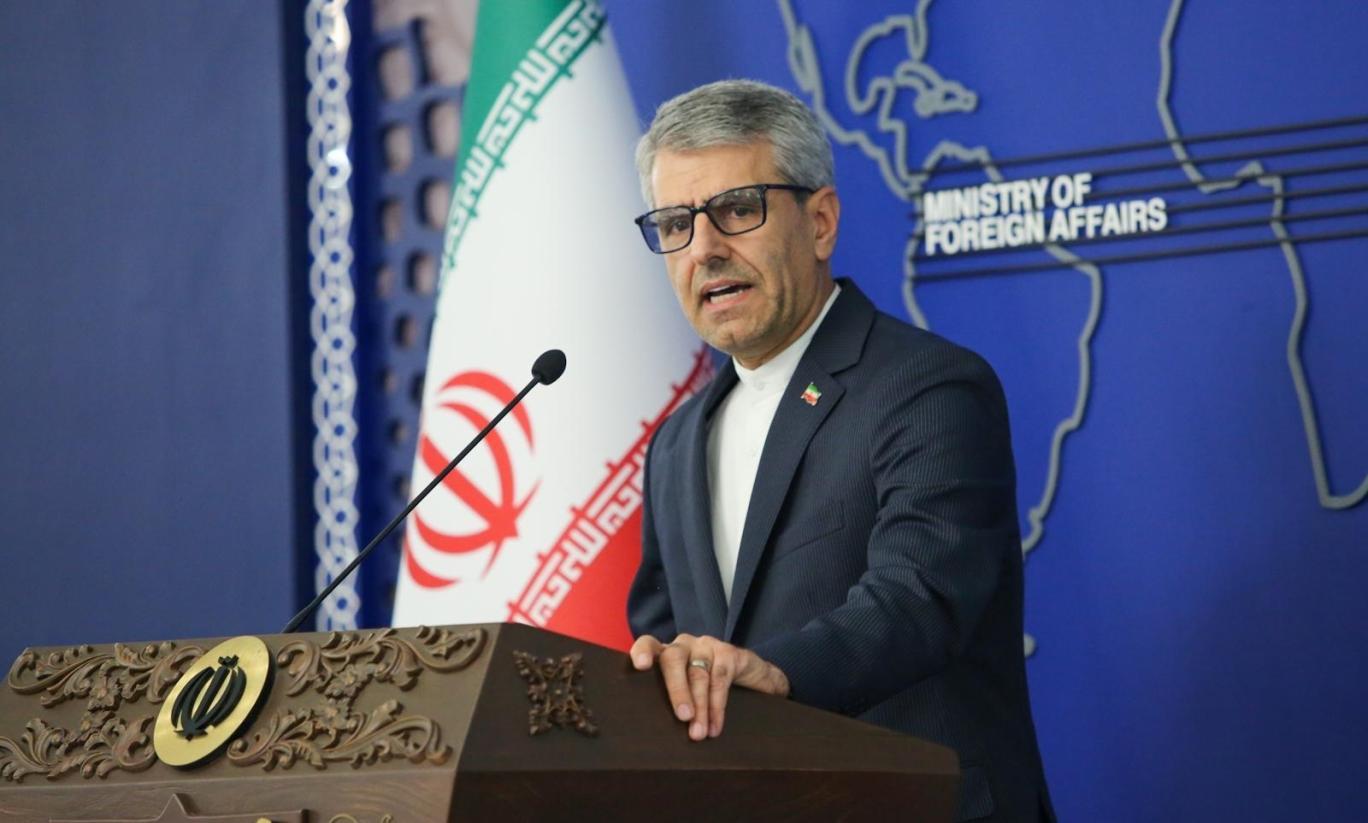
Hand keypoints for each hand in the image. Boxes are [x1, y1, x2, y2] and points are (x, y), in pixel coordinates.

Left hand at [630, 633, 789, 740]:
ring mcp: (705, 646)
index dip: (642, 652)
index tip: (640, 666)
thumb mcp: (682, 693)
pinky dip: (717, 706)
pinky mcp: (728, 652)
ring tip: (698, 733)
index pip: (648, 644)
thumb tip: (652, 737)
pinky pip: (721, 679)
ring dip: (700, 707)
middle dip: (678, 690)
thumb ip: (667, 702)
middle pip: (674, 660)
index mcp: (664, 653)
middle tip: (683, 717)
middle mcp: (683, 645)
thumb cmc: (702, 690)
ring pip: (699, 674)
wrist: (747, 678)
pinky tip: (715, 726)